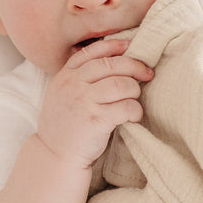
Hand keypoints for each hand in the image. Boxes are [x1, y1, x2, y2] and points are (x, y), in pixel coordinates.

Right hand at [36, 39, 153, 168]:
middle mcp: (73, 85)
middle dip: (134, 66)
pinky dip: (136, 110)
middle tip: (147, 73)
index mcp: (65, 76)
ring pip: (122, 84)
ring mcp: (84, 102)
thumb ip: (78, 78)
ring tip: (134, 100)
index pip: (91, 52)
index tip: (129, 46)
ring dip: (134, 91)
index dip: (113, 46)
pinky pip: (127, 106)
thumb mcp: (61, 95)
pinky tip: (134, 116)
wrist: (55, 155)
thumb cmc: (65, 126)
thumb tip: (111, 61)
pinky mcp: (97, 120)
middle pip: (111, 65)